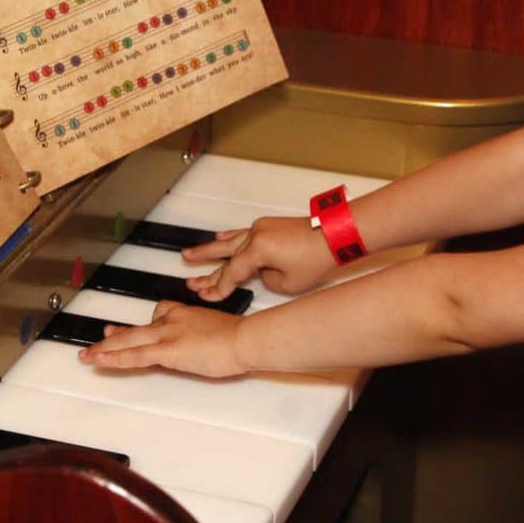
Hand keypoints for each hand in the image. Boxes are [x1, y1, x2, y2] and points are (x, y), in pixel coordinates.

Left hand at [79, 302, 249, 377]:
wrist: (246, 338)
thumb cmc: (242, 338)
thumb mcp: (222, 332)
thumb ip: (208, 336)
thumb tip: (206, 347)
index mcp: (186, 314)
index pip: (159, 313)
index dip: (144, 324)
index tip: (134, 327)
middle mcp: (172, 319)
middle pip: (138, 328)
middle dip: (116, 336)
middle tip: (100, 338)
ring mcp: (168, 334)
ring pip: (129, 340)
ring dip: (105, 349)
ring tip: (87, 356)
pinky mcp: (168, 350)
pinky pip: (134, 355)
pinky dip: (114, 358)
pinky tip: (99, 361)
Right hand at [181, 214, 333, 299]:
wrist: (334, 234)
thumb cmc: (317, 256)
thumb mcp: (289, 283)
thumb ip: (267, 281)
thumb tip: (262, 274)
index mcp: (257, 250)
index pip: (231, 273)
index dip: (218, 288)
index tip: (207, 296)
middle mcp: (255, 236)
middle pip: (223, 256)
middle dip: (205, 270)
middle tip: (189, 280)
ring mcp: (261, 228)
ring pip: (229, 242)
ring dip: (210, 250)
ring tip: (190, 254)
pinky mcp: (269, 226)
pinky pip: (242, 233)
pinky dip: (229, 237)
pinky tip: (219, 237)